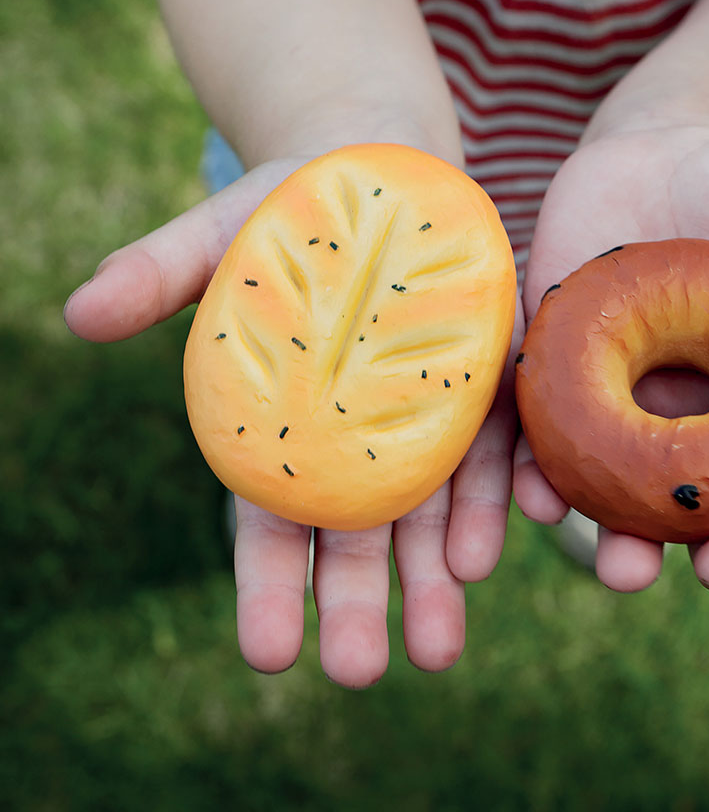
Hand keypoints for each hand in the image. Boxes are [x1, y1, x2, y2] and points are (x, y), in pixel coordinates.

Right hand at [64, 154, 522, 687]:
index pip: (273, 523)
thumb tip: (77, 312)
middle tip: (360, 670)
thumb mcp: (217, 235)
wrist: (380, 177)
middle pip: (357, 538)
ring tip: (437, 648)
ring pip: (430, 517)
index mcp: (286, 427)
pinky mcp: (485, 385)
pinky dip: (493, 501)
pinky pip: (492, 452)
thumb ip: (159, 274)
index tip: (267, 652)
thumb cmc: (285, 211)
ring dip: (433, 582)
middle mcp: (360, 440)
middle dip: (357, 606)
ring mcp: (429, 420)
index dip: (268, 586)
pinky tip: (490, 549)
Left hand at [515, 125, 708, 593]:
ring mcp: (622, 406)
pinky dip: (541, 474)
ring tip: (624, 566)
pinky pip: (547, 438)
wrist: (656, 153)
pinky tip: (536, 496)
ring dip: (621, 539)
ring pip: (622, 494)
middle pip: (708, 509)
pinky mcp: (559, 377)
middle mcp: (693, 421)